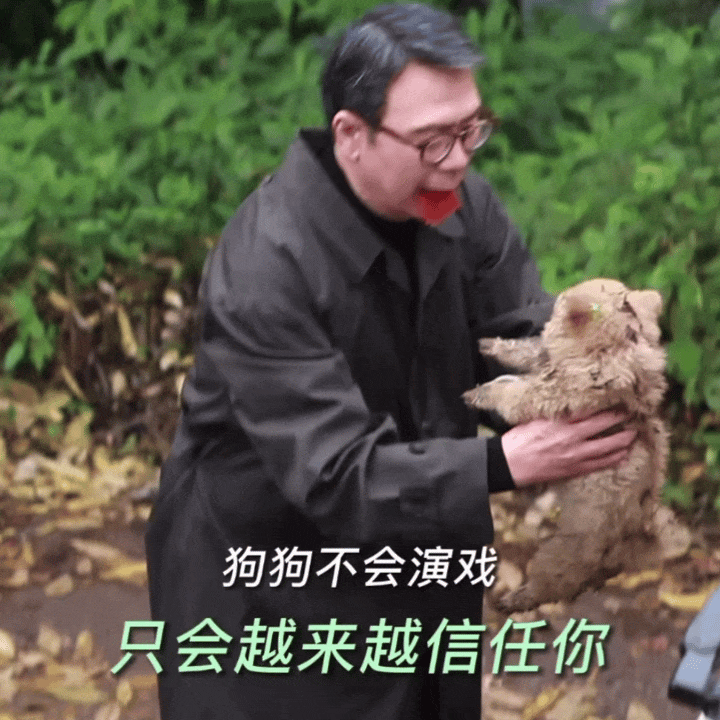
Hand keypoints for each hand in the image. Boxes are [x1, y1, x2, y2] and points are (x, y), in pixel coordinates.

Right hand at [500, 410, 636, 487]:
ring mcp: (576, 456)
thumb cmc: (518, 439)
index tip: (620, 401)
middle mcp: (572, 438)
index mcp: (561, 422)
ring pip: (608, 448)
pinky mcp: (574, 470)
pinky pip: (601, 465)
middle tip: (633, 415)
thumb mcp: (536, 419)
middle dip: (621, 419)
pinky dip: (614, 459)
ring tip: (633, 435)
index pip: (591, 411)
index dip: (608, 406)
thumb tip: (573, 408)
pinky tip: (623, 456)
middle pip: (605, 426)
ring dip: (624, 441)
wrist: (510, 464)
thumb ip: (557, 415)